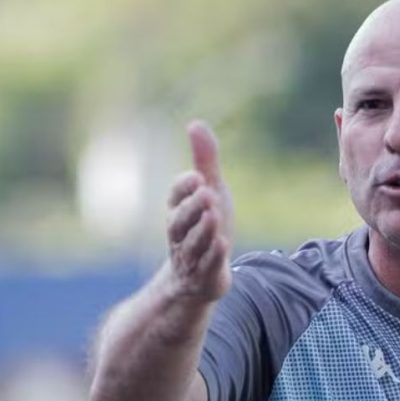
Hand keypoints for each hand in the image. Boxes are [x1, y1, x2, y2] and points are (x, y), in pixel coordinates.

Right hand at [165, 120, 234, 302]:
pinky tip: (223, 244)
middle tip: (206, 193)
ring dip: (203, 230)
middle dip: (192, 207)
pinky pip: (207, 266)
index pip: (176, 197)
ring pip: (194, 243)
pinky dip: (214, 256)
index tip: (197, 177)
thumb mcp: (209, 190)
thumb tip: (195, 123)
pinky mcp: (205, 275)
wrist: (200, 277)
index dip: (184, 188)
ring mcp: (192, 256)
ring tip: (214, 215)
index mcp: (179, 210)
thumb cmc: (205, 226)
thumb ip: (204, 161)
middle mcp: (180, 233)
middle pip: (181, 220)